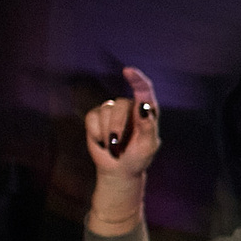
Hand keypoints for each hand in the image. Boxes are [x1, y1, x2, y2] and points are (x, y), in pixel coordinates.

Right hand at [84, 69, 160, 235]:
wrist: (119, 169)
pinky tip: (103, 142)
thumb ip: (148, 126)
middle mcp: (129, 107)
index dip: (137, 79)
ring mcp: (111, 110)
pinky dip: (97, 133)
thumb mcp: (148, 146)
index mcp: (147, 111)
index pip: (144, 89)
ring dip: (108, 134)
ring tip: (115, 146)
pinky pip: (92, 118)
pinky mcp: (96, 117)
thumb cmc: (138, 157)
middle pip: (120, 105)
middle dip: (118, 128)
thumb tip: (144, 106)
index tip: (128, 71)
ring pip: (105, 111)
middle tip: (119, 146)